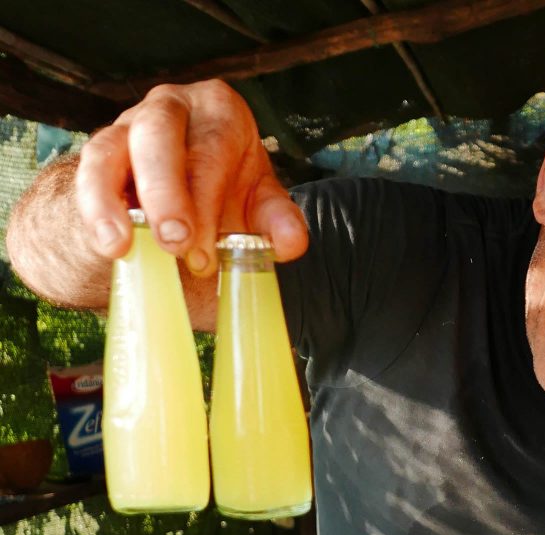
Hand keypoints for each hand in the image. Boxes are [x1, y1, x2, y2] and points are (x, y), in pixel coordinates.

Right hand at [75, 79, 306, 275]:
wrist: (182, 191)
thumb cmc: (228, 187)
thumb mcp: (260, 202)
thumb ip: (279, 221)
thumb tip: (292, 243)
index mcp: (220, 109)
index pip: (212, 146)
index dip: (207, 201)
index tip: (204, 253)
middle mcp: (172, 105)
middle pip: (159, 136)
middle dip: (166, 193)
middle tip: (174, 244)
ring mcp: (129, 123)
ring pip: (111, 149)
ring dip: (113, 201)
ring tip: (121, 247)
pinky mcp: (100, 150)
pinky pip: (87, 173)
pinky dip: (94, 209)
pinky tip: (107, 243)